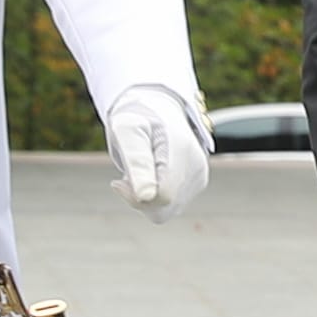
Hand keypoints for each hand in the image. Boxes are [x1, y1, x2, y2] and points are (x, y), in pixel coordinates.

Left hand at [104, 85, 209, 220]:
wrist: (158, 106)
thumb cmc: (137, 116)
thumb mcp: (127, 131)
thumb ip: (137, 162)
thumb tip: (146, 197)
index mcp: (180, 153)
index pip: (161, 199)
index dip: (134, 197)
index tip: (117, 181)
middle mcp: (196, 168)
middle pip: (164, 210)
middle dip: (138, 199)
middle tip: (125, 177)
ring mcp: (199, 177)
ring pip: (167, 211)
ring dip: (146, 197)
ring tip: (138, 172)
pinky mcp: (197, 183)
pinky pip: (171, 205)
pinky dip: (155, 196)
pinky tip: (149, 175)